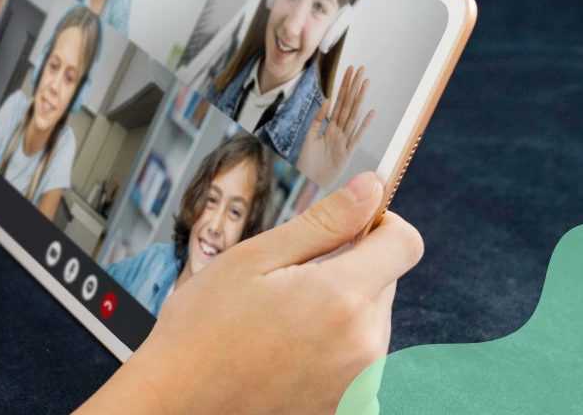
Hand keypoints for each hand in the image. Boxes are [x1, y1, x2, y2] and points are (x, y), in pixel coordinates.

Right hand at [79, 172, 422, 414]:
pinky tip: (285, 352)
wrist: (178, 403)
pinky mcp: (347, 404)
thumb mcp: (254, 259)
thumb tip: (371, 189)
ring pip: (369, 320)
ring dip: (338, 311)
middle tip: (285, 282)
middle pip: (383, 282)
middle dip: (346, 270)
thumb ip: (323, 222)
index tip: (350, 225)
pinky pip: (356, 359)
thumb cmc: (202, 333)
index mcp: (341, 298)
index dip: (380, 224)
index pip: (404, 243)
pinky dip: (330, 348)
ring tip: (278, 323)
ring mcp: (359, 381)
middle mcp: (364, 344)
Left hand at [297, 65, 375, 186]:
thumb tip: (327, 101)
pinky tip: (370, 112)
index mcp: (330, 129)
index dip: (345, 86)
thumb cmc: (307, 165)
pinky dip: (363, 126)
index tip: (350, 71)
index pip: (339, 102)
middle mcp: (339, 134)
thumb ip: (318, 120)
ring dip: (359, 99)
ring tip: (366, 82)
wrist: (305, 187)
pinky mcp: (345, 156)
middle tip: (361, 68)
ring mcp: (344, 143)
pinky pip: (355, 139)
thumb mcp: (309, 138)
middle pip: (348, 106)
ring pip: (353, 117)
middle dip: (354, 87)